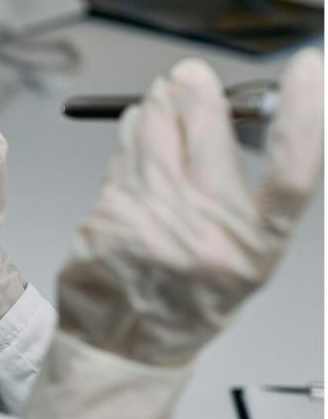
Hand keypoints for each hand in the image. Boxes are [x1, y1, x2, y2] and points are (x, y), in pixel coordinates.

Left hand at [24, 49, 322, 418]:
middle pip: (210, 138)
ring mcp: (156, 226)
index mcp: (254, 248)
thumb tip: (230, 117)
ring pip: (158, 138)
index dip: (306, 114)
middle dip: (197, 94)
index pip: (294, 171)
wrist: (124, 348)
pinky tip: (136, 128)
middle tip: (190, 76)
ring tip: (161, 98)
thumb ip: (240, 199)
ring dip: (158, 107)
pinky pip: (124, 157)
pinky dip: (130, 133)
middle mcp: (209, 236)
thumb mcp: (235, 262)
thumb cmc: (183, 303)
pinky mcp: (111, 219)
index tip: (307, 70)